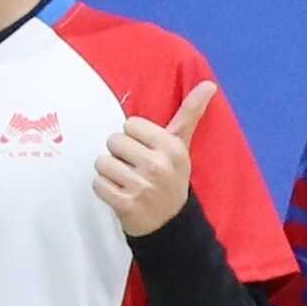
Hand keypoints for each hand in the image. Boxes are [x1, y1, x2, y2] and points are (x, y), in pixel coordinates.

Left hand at [93, 77, 215, 241]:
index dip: (132, 137)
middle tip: (134, 167)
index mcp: (171, 147)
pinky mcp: (126, 204)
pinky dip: (104, 189)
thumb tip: (209, 83)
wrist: (170, 221)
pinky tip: (119, 193)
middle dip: (118, 154)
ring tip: (125, 180)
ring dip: (109, 172)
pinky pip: (97, 184)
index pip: (129, 124)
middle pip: (113, 141)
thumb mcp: (181, 145)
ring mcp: (142, 186)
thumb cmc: (171, 175)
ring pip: (102, 162)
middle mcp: (158, 165)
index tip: (144, 150)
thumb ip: (190, 113)